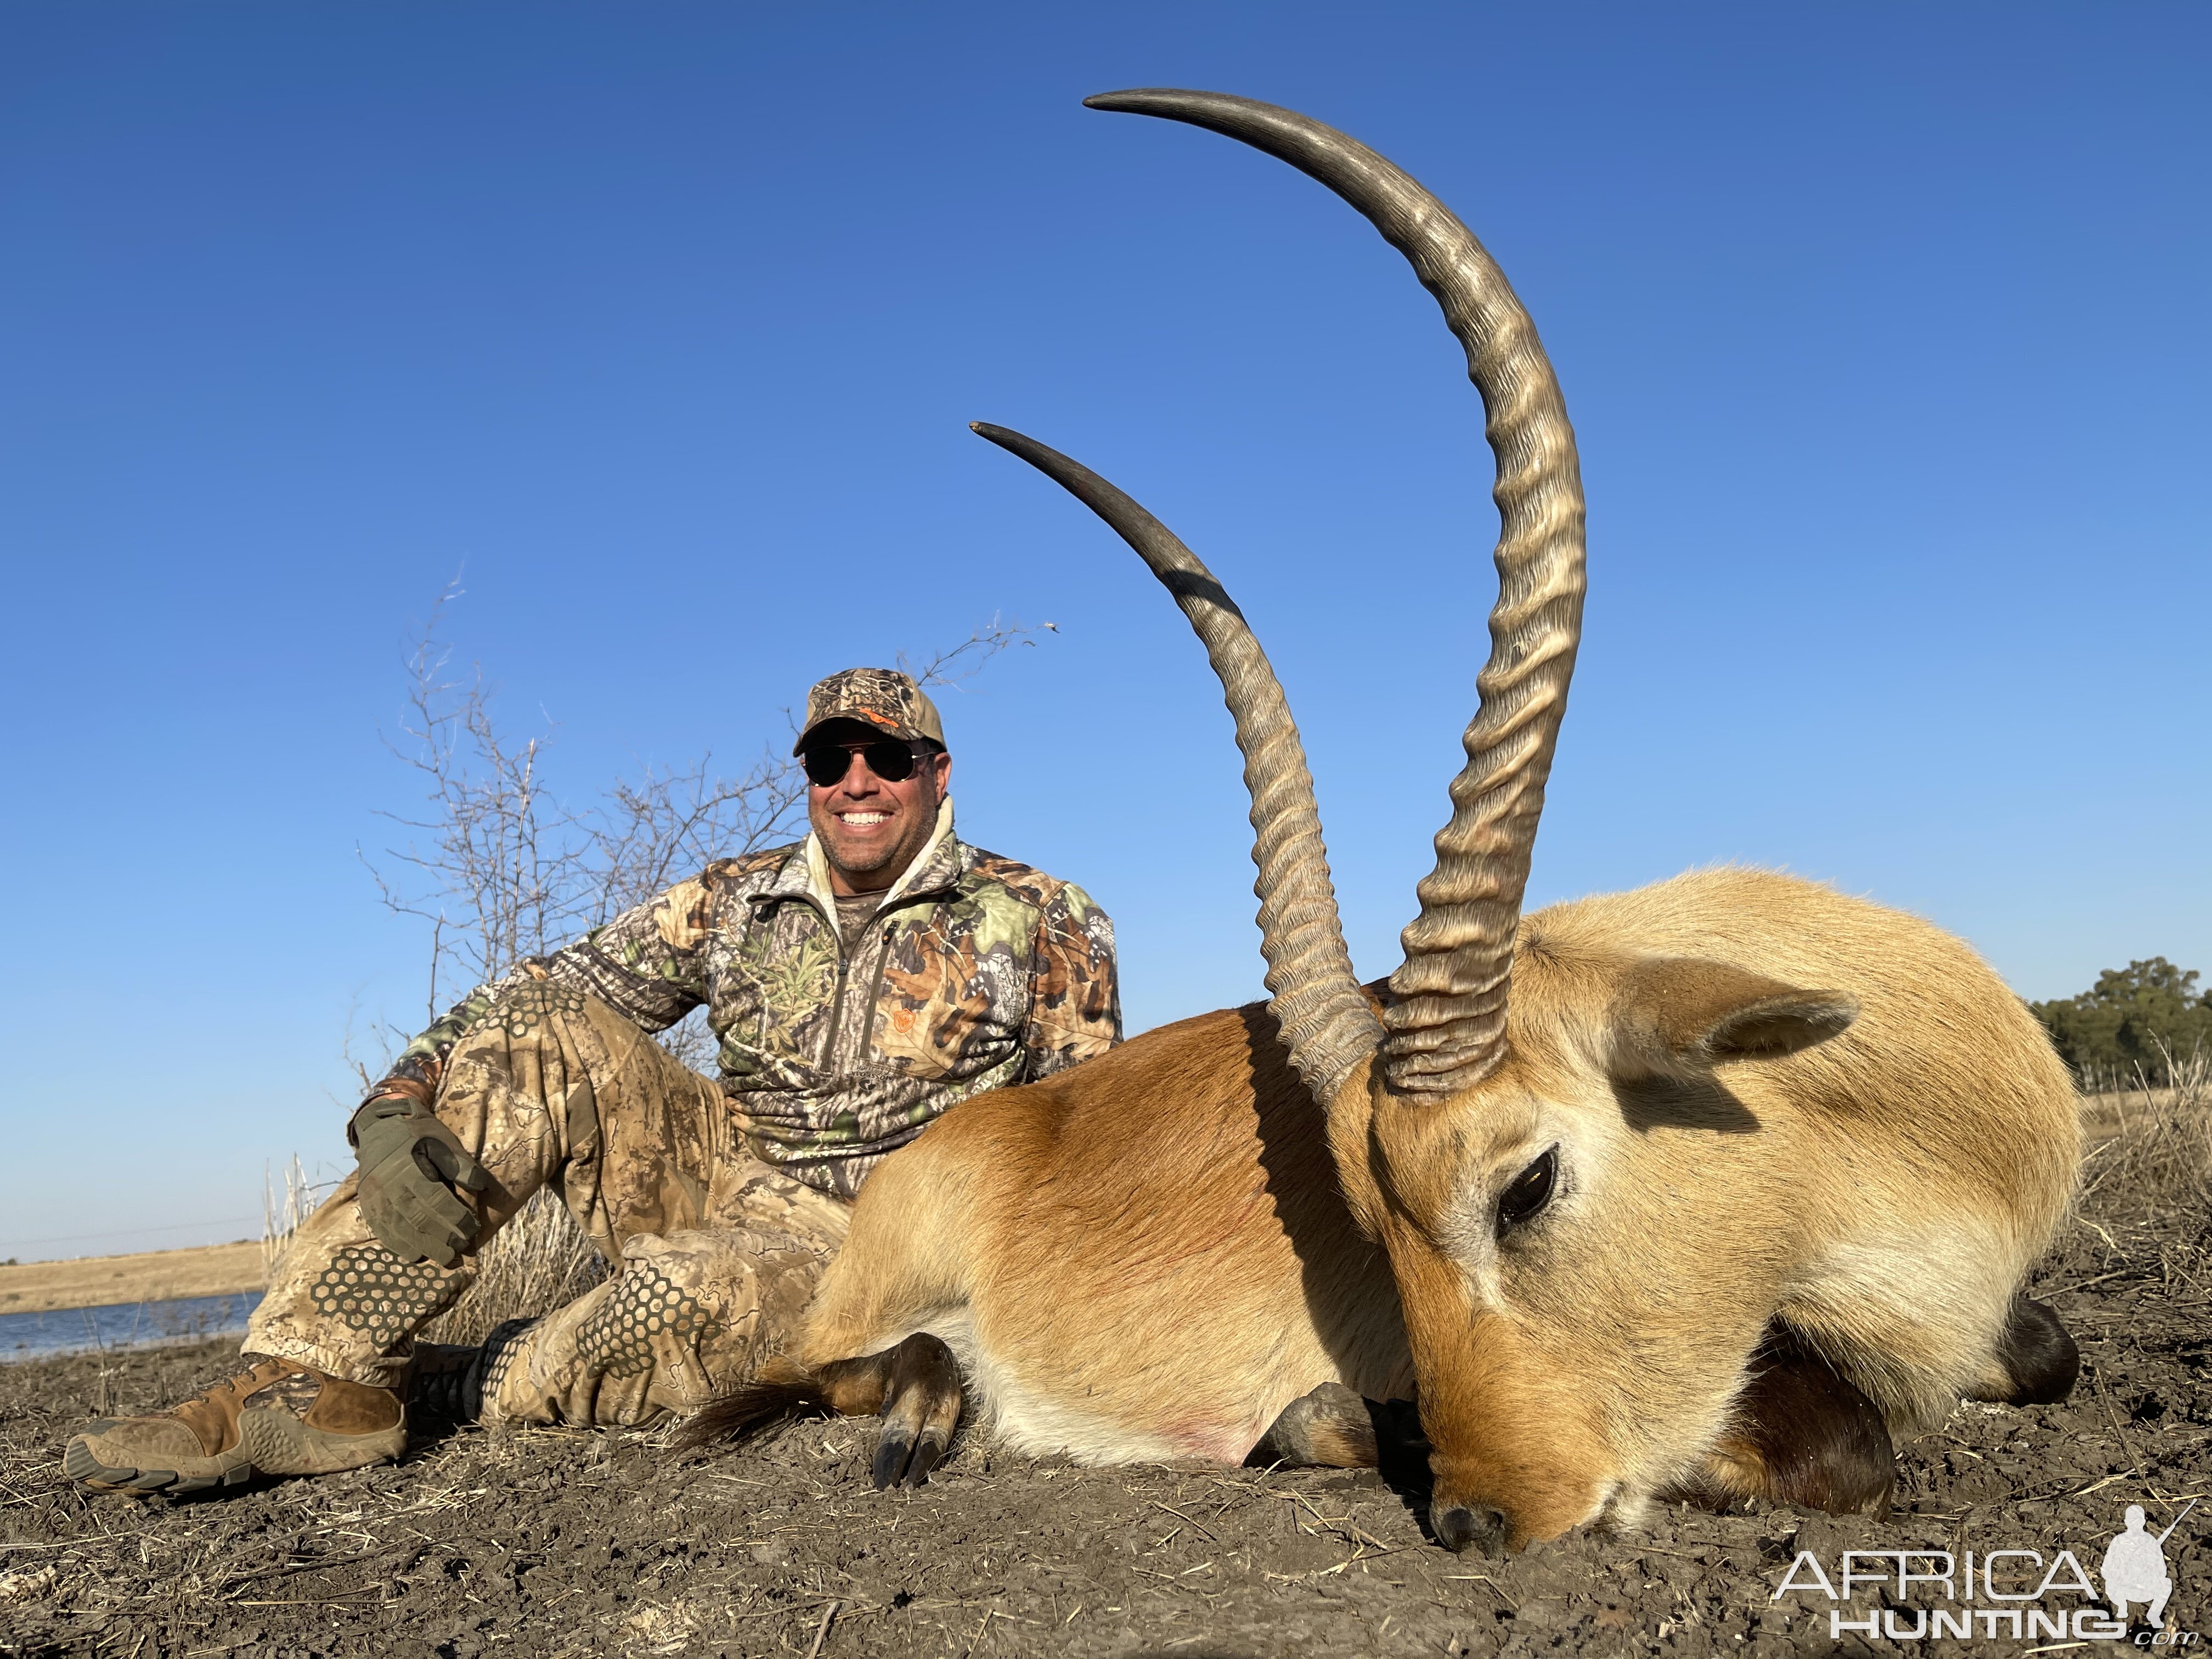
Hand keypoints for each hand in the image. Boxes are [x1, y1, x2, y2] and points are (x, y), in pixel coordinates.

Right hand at [349, 1093, 489, 1268]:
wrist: (380, 1127)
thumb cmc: (418, 1134)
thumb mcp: (442, 1141)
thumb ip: (460, 1165)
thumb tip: (481, 1187)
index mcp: (409, 1169)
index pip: (435, 1200)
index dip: (456, 1218)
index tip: (473, 1229)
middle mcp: (389, 1187)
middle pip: (418, 1220)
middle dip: (443, 1238)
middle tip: (463, 1249)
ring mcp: (376, 1199)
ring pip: (400, 1230)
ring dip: (424, 1247)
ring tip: (446, 1259)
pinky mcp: (368, 1207)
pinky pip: (383, 1232)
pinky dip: (399, 1246)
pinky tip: (416, 1255)